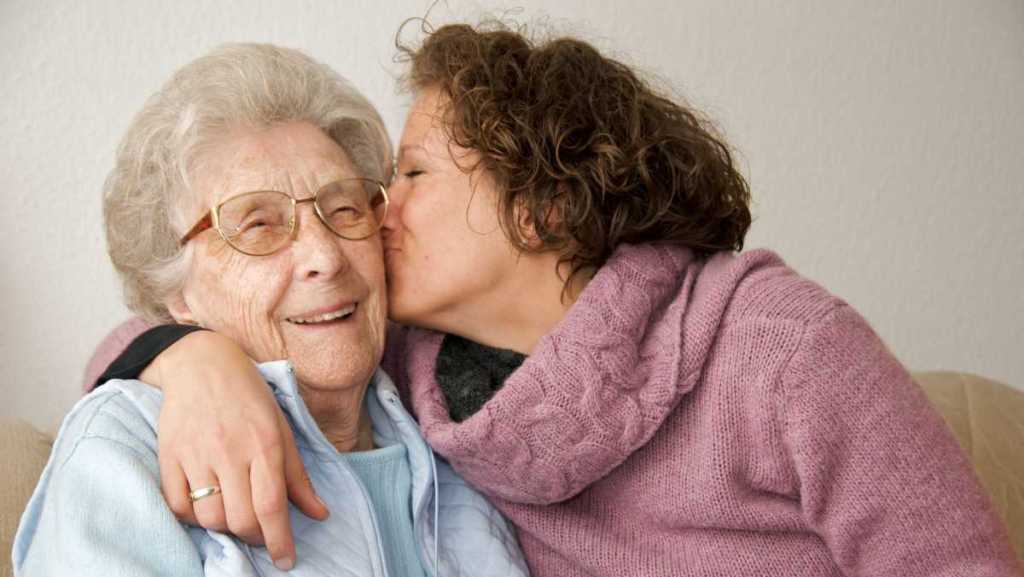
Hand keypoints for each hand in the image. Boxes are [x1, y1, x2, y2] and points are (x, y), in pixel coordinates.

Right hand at [142, 330, 328, 569]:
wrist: (203, 364)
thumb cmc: (251, 397)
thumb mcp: (282, 430)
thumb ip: (298, 476)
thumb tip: (319, 514)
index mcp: (265, 445)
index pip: (272, 506)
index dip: (279, 541)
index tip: (285, 561)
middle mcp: (230, 451)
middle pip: (240, 519)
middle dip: (254, 537)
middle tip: (261, 532)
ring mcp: (197, 455)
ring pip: (209, 517)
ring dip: (225, 526)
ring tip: (234, 513)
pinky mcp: (169, 456)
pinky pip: (178, 505)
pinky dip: (193, 516)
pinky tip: (206, 505)